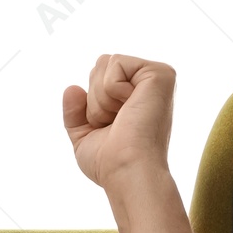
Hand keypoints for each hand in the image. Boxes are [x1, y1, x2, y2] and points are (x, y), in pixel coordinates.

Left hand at [62, 54, 175, 189]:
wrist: (127, 171)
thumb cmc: (109, 162)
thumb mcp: (84, 136)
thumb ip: (75, 113)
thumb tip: (71, 87)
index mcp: (135, 97)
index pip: (97, 76)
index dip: (91, 104)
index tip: (108, 127)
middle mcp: (149, 85)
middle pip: (100, 64)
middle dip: (95, 97)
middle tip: (114, 123)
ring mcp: (157, 78)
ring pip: (105, 62)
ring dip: (101, 97)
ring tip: (121, 118)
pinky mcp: (161, 74)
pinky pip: (116, 62)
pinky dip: (110, 89)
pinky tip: (129, 108)